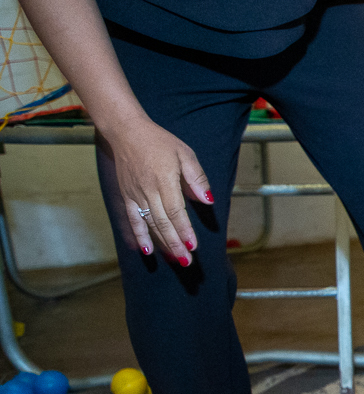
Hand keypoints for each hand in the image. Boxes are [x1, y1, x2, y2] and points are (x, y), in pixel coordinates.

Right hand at [101, 116, 212, 263]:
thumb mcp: (185, 154)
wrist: (127, 132)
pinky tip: (147, 250)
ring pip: (150, 224)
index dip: (184, 230)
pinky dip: (139, 236)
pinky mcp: (126, 196)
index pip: (176, 211)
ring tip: (175, 259)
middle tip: (187, 261)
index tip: (193, 245)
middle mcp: (148, 190)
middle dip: (176, 243)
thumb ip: (196, 178)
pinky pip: (133, 219)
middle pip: (163, 223)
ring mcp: (135, 194)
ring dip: (163, 243)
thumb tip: (208, 200)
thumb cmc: (160, 142)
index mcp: (165, 180)